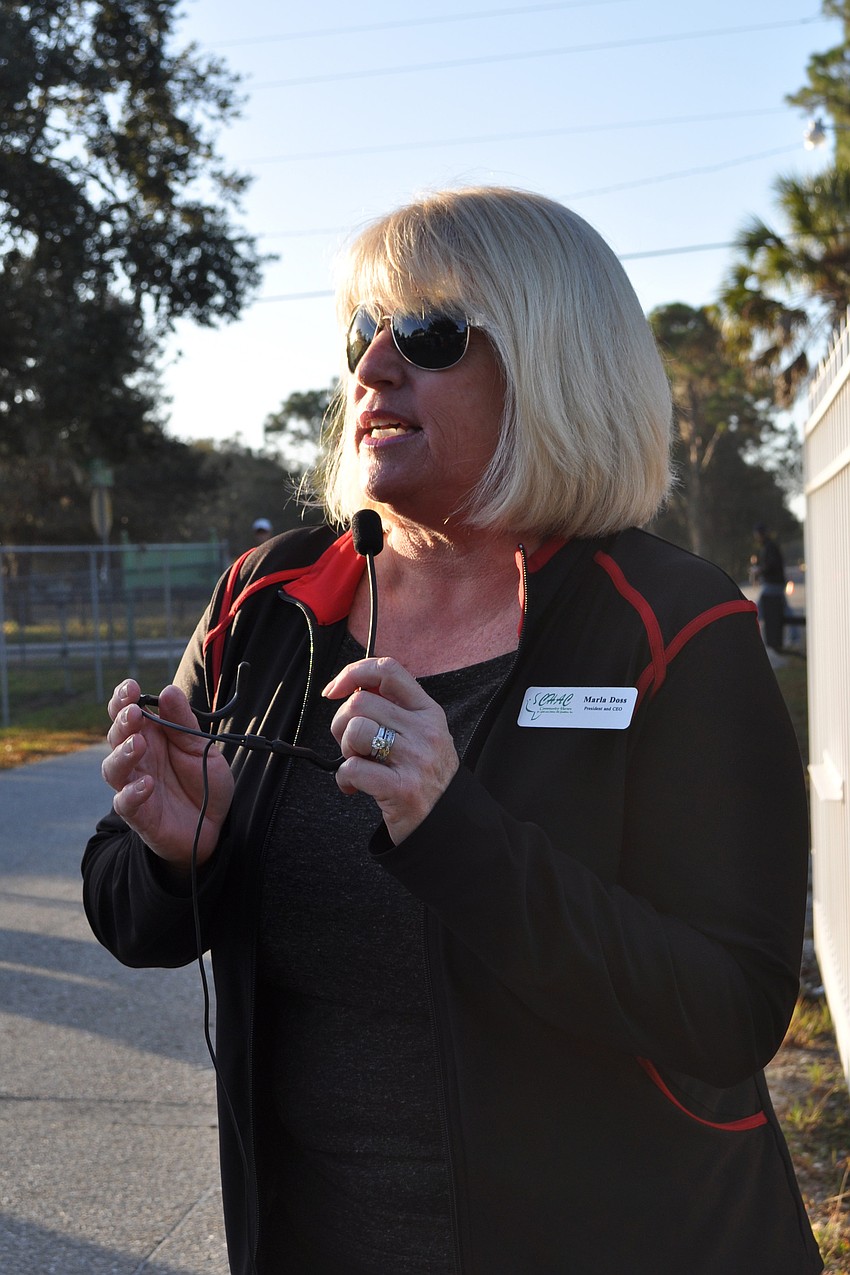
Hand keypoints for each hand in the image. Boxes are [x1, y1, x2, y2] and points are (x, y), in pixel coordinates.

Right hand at [101, 679, 234, 873]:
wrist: (214, 825)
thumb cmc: (203, 781)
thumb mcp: (201, 747)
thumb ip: (184, 723)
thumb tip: (168, 691)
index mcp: (150, 736)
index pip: (126, 713)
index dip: (123, 699)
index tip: (130, 687)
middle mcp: (137, 759)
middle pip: (116, 737)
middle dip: (122, 722)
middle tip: (134, 713)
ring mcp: (134, 786)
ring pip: (113, 768)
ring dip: (122, 754)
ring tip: (138, 743)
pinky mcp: (139, 814)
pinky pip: (125, 803)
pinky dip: (132, 793)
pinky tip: (147, 784)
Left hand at [324, 657, 459, 844]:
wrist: (448, 825)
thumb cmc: (426, 779)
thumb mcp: (423, 736)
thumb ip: (394, 712)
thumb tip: (352, 690)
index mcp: (428, 712)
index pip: (388, 669)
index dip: (353, 673)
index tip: (336, 690)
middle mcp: (424, 731)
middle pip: (360, 702)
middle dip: (340, 723)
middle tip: (350, 745)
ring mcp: (415, 759)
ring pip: (355, 730)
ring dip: (344, 750)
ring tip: (357, 764)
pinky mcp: (401, 788)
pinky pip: (352, 768)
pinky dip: (344, 779)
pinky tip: (354, 787)